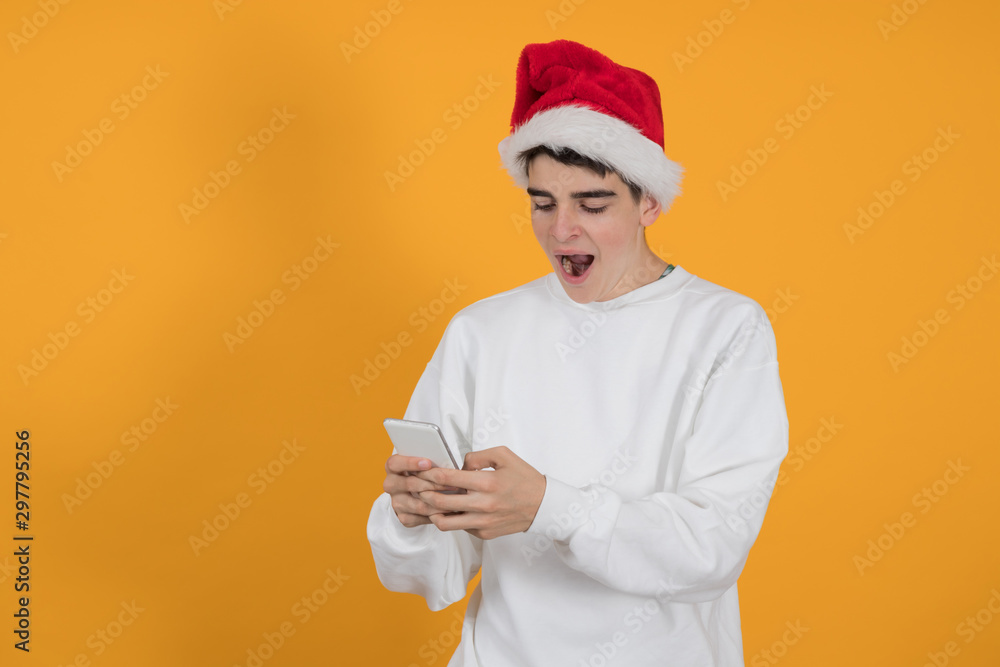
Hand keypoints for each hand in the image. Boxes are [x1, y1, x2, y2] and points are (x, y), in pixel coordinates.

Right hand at [382, 455, 460, 527]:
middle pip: (409, 484)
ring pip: (418, 505)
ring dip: (439, 502)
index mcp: (393, 467)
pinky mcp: (403, 517)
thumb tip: (452, 461)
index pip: (395, 463)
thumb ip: (430, 461)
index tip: (428, 463)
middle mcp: (391, 484)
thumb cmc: (422, 473)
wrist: (413, 493)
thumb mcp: (423, 464)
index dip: (411, 463)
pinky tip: (449, 510)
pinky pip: (422, 518)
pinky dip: (437, 514)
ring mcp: (396, 502)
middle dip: (432, 484)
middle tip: (452, 483)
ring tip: (456, 498)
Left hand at [414, 446, 545, 539]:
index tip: (420, 470)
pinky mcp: (484, 534)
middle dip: (422, 493)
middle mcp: (483, 505)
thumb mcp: (504, 455)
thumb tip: (458, 464)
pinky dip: (450, 519)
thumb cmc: (524, 478)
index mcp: (487, 482)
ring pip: (444, 522)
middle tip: (416, 487)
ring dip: (431, 511)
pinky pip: (459, 528)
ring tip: (427, 502)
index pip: (447, 478)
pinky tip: (447, 509)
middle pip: (439, 501)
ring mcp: (482, 523)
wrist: (543, 506)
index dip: (428, 473)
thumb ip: (477, 456)